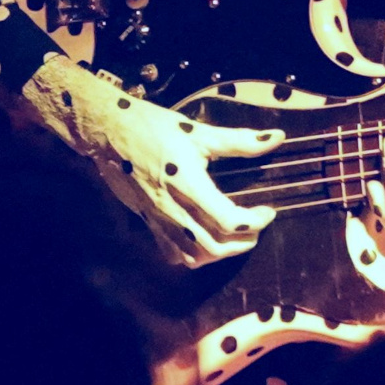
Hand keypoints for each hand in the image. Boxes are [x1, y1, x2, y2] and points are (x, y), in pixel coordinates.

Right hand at [21, 57, 283, 267]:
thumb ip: (241, 140)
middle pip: (213, 246)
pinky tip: (206, 239)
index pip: (228, 220)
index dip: (255, 221)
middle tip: (256, 226)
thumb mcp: (200, 132)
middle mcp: (171, 208)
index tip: (268, 210)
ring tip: (236, 236)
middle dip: (242, 242)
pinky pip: (172, 253)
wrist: (108, 133)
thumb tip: (276, 138)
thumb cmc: (154, 128)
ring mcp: (157, 219)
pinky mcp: (147, 223)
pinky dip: (194, 255)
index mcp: (187, 183)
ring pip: (193, 256)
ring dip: (220, 252)